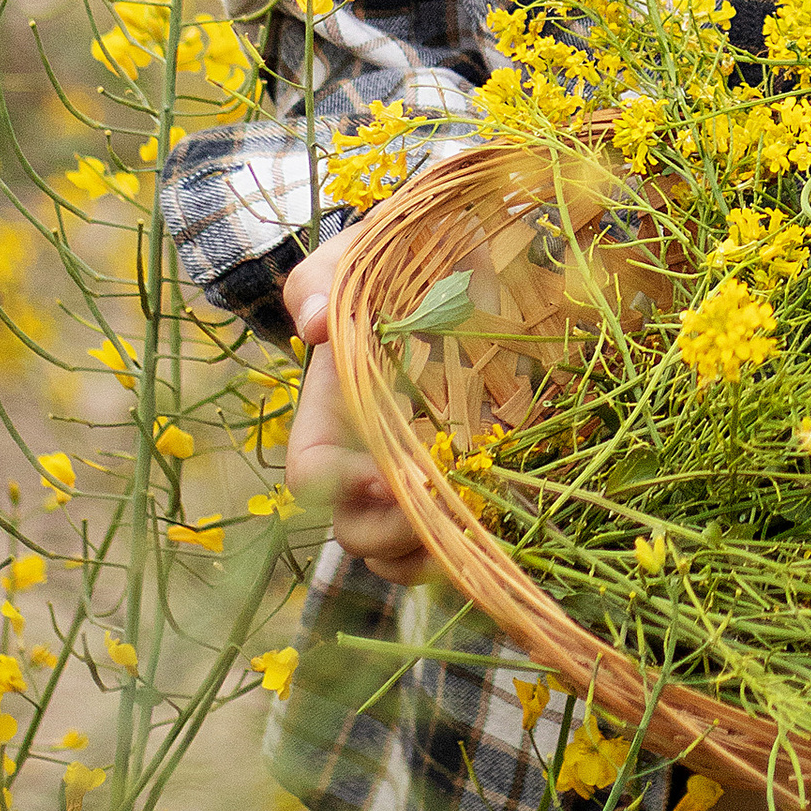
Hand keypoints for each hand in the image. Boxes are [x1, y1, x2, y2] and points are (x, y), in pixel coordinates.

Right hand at [283, 231, 433, 587]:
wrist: (454, 254)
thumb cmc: (391, 256)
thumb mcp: (353, 255)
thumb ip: (322, 280)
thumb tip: (312, 326)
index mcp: (330, 409)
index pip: (311, 475)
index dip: (342, 487)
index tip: (391, 474)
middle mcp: (365, 452)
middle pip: (353, 529)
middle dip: (390, 534)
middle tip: (439, 501)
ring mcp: (413, 468)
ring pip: (397, 551)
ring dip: (425, 556)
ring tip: (468, 528)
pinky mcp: (463, 470)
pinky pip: (451, 535)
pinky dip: (467, 545)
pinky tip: (499, 519)